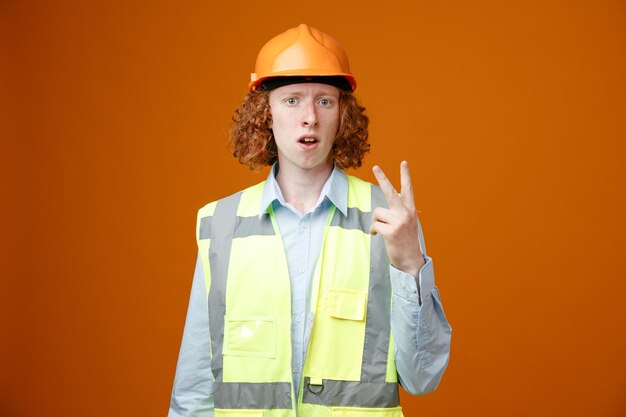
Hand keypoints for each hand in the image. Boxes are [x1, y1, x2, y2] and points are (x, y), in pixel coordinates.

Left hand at [370, 161, 424, 277]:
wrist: (410, 260)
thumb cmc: (405, 241)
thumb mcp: (407, 223)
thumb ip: (399, 212)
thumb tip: (384, 206)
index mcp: (410, 210)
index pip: (408, 189)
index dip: (405, 175)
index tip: (404, 162)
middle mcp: (405, 213)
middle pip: (390, 192)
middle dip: (382, 178)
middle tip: (375, 167)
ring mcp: (398, 222)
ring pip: (376, 212)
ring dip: (375, 221)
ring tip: (382, 230)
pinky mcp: (390, 232)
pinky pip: (374, 225)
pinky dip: (373, 231)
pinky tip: (378, 236)